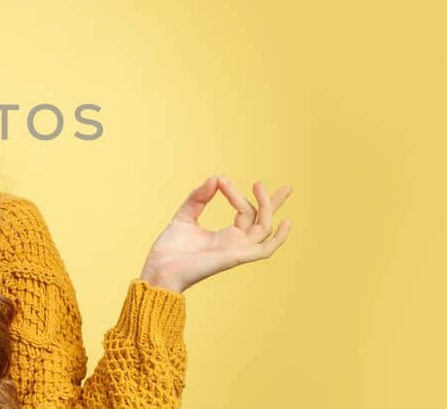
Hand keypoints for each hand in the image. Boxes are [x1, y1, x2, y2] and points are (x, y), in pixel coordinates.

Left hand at [137, 175, 293, 293]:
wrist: (159, 269)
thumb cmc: (170, 250)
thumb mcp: (184, 217)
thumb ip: (198, 198)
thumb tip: (214, 178)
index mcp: (225, 236)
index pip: (246, 213)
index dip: (238, 193)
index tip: (221, 180)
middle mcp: (235, 243)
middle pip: (262, 220)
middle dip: (274, 204)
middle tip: (287, 188)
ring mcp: (237, 250)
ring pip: (263, 228)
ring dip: (265, 206)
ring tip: (258, 185)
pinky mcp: (235, 257)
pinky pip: (264, 249)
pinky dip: (278, 238)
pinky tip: (286, 221)